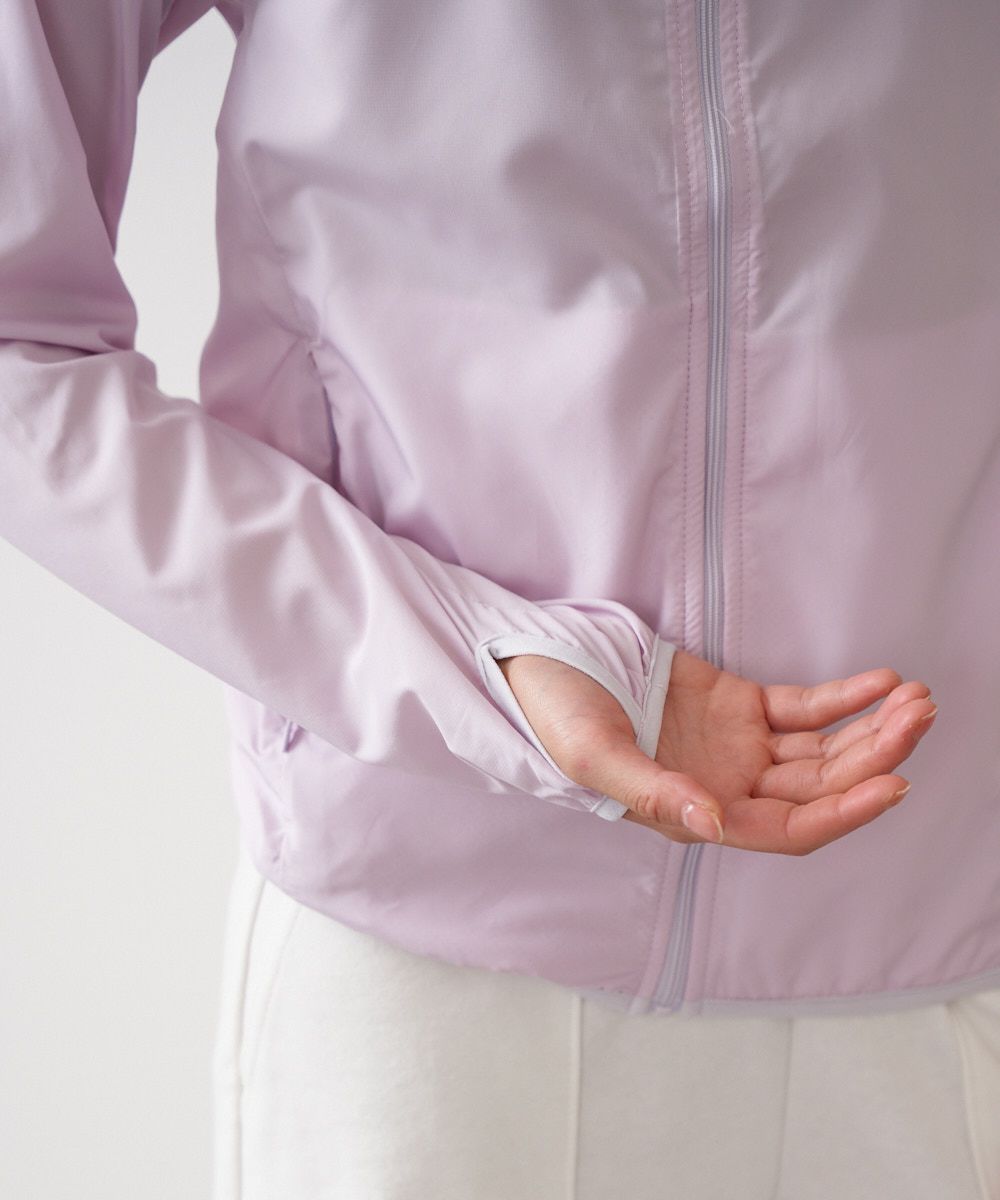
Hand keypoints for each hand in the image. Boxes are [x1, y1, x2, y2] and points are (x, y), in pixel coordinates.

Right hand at [495, 649, 936, 854]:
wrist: (542, 659)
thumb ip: (654, 791)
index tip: (892, 783)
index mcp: (695, 814)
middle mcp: (725, 787)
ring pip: (821, 749)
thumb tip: (715, 825)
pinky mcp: (737, 704)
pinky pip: (802, 707)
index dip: (843, 813)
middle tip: (918, 717)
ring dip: (870, 728)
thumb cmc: (554, 716)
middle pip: (820, 787)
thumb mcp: (593, 756)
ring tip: (914, 699)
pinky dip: (843, 697)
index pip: (789, 828)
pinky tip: (878, 681)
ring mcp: (735, 746)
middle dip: (875, 757)